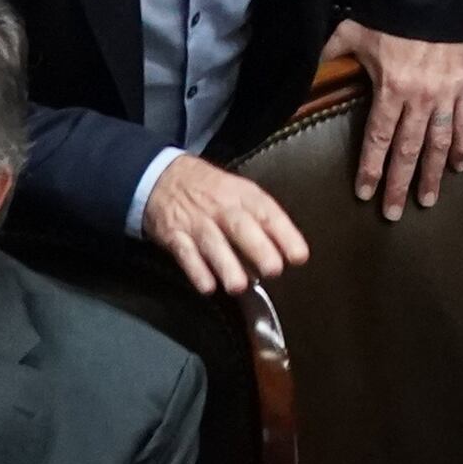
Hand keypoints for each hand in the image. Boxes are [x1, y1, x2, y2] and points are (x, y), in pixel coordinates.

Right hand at [141, 152, 313, 293]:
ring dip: (227, 265)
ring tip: (240, 286)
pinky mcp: (174, 236)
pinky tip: (207, 287)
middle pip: (241, 227)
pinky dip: (196, 270)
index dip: (284, 234)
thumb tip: (284, 251)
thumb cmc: (211, 190)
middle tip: (274, 270)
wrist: (163, 177)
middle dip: (258, 249)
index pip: (267, 212)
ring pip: (213, 243)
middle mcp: (221, 207)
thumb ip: (261, 219)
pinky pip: (185, 254)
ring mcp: (196, 222)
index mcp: (243, 195)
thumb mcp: (239, 192)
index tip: (299, 255)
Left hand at [322, 20, 462, 215]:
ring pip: (438, 143)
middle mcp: (419, 99)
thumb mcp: (352, 32)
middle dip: (400, 184)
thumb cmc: (389, 13)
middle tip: (394, 215)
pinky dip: (462, 144)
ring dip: (433, 174)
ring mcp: (445, 94)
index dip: (371, 169)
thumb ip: (330, 56)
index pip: (378, 139)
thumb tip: (303, 73)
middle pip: (408, 150)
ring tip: (428, 200)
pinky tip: (459, 165)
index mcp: (390, 90)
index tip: (366, 195)